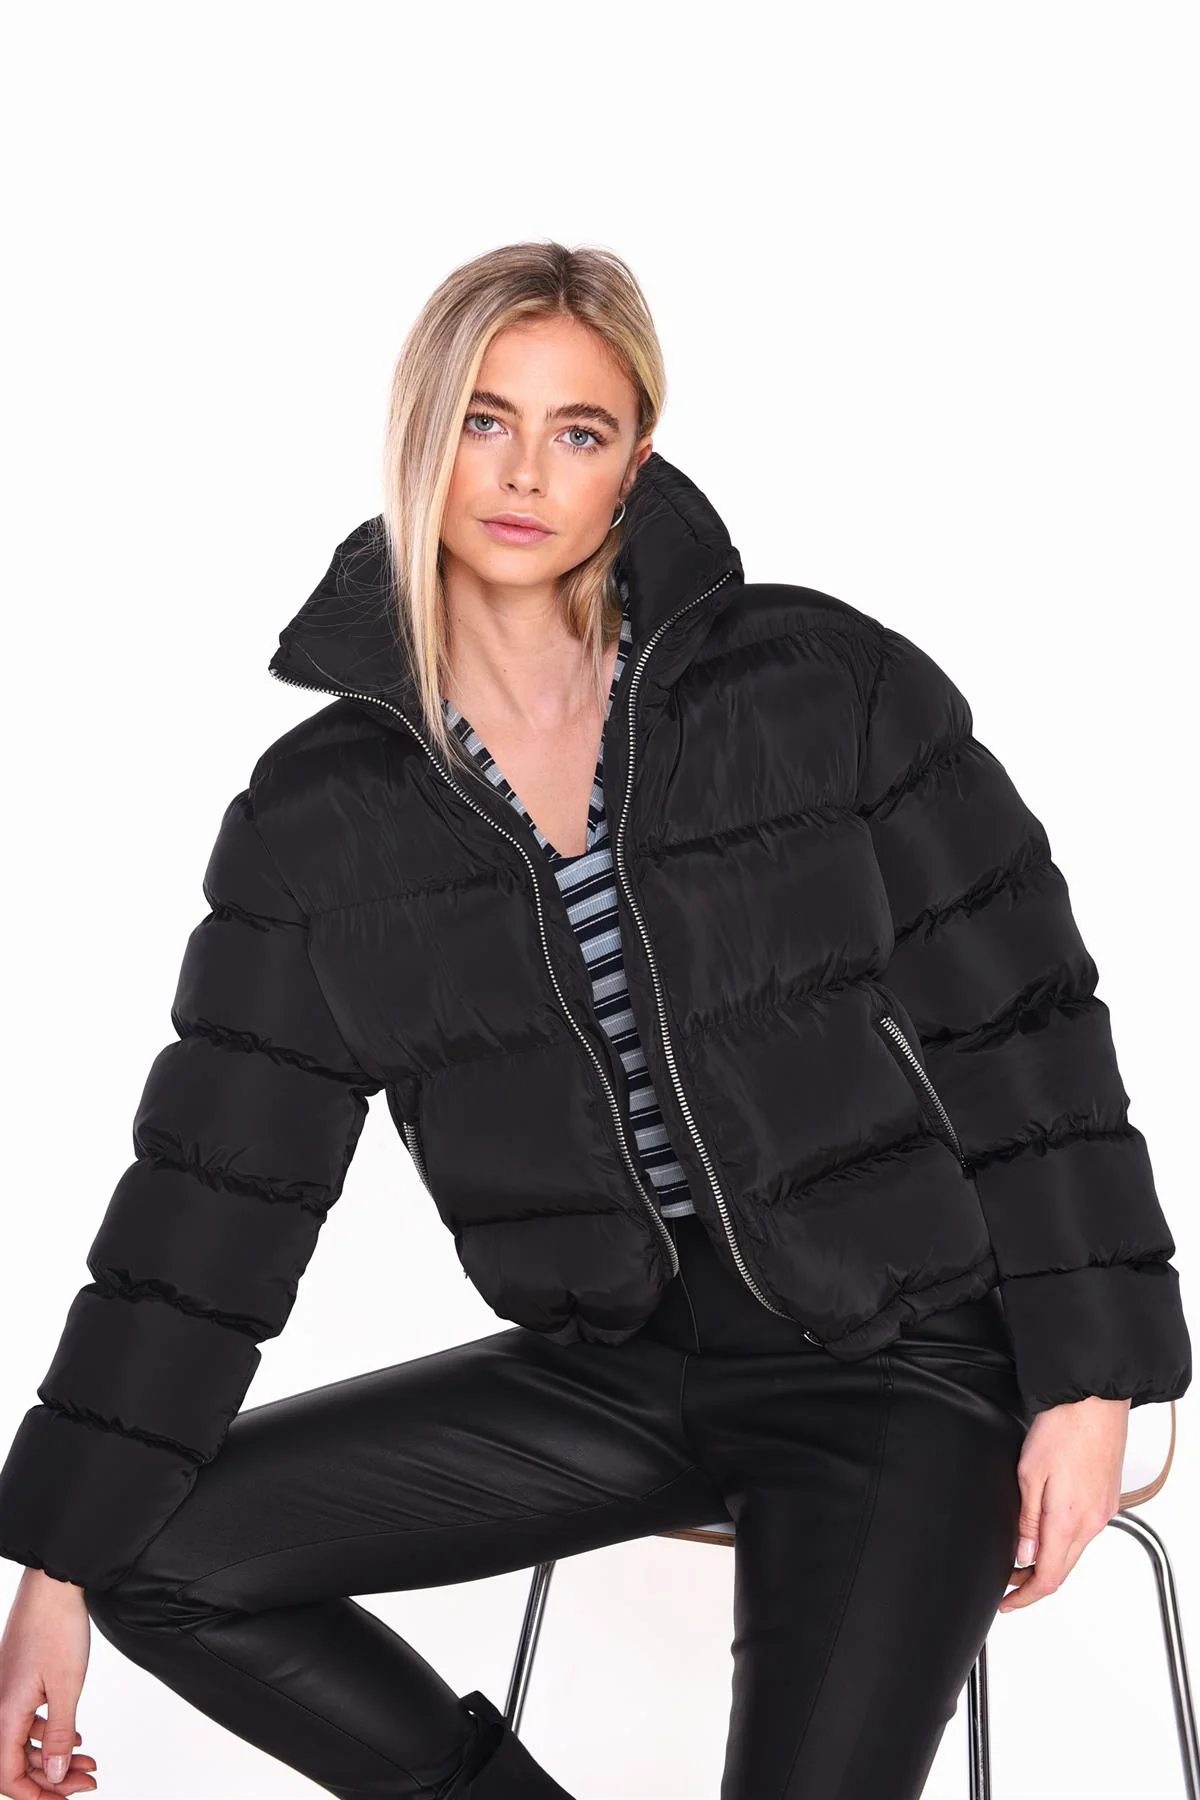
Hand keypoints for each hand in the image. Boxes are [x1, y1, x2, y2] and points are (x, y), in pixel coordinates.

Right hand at [0, 1568, 95, 1797]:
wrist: (53, 1584)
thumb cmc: (58, 1627)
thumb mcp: (66, 1687)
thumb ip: (57, 1735)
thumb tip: (53, 1776)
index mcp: (5, 1713)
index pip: (9, 1776)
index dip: (36, 1796)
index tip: (67, 1799)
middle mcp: (0, 1707)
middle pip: (18, 1762)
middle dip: (52, 1778)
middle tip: (88, 1780)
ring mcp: (7, 1694)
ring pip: (25, 1742)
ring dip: (54, 1757)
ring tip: (88, 1762)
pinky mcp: (18, 1682)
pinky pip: (27, 1721)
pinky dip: (50, 1734)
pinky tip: (74, 1738)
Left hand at [998, 1394, 1129, 1612]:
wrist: (1093, 1400)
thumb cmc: (1062, 1428)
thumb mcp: (1029, 1474)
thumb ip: (1027, 1520)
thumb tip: (1023, 1554)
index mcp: (1069, 1520)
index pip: (1047, 1577)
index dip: (1024, 1597)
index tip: (1006, 1603)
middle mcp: (1092, 1521)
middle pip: (1061, 1569)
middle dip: (1032, 1583)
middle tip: (1007, 1582)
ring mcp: (1102, 1510)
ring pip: (1073, 1551)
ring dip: (1048, 1560)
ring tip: (1020, 1556)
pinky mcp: (1106, 1498)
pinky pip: (1084, 1531)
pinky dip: (1062, 1541)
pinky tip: (1046, 1530)